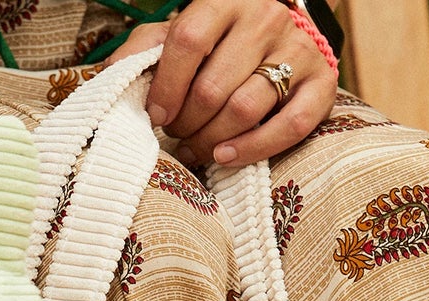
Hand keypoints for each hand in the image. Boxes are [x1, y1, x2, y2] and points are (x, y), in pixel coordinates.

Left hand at [110, 0, 336, 167]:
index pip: (188, 39)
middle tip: (178, 137)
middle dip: (187, 123)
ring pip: (245, 110)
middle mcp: (265, 19)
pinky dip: (252, 149)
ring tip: (197, 150)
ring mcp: (297, 51)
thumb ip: (145, 50)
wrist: (283, 42)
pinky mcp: (321, 84)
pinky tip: (226, 157)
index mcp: (226, 0)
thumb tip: (106, 78)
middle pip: (214, 86)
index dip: (166, 86)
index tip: (156, 117)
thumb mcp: (181, 36)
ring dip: (212, 141)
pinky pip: (288, 127)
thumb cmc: (221, 46)